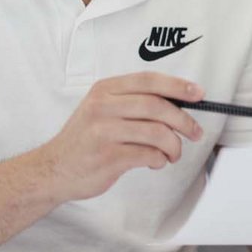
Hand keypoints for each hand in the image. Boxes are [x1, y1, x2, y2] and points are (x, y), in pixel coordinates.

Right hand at [34, 73, 204, 201]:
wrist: (53, 170)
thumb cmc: (85, 140)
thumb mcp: (101, 109)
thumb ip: (133, 101)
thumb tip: (179, 101)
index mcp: (104, 90)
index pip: (149, 81)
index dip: (178, 86)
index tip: (198, 94)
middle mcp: (103, 107)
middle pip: (157, 106)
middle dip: (184, 120)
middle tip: (195, 132)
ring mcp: (104, 131)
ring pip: (157, 132)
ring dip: (174, 146)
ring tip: (173, 153)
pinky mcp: (107, 156)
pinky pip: (148, 154)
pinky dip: (159, 159)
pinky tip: (155, 162)